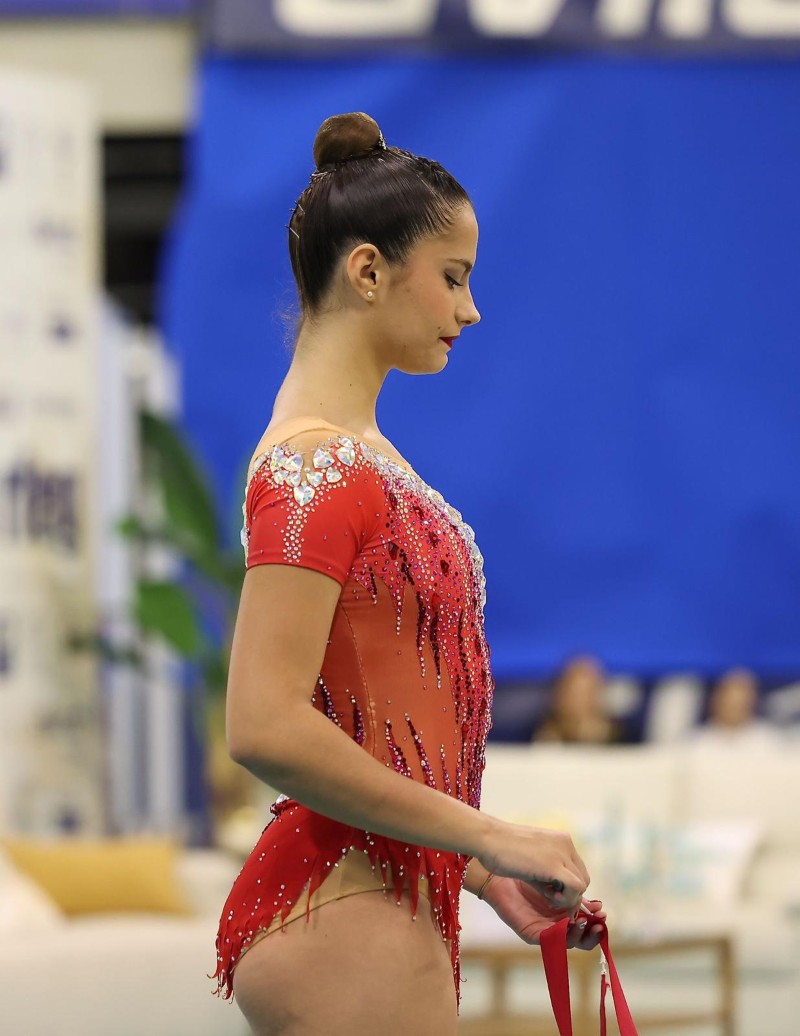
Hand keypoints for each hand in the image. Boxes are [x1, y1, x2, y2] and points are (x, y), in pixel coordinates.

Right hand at [477, 818, 589, 912]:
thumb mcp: (532, 859)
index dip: (568, 885)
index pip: (578, 868)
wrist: (487, 839)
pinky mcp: (554, 866)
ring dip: (566, 897)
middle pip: (583, 878)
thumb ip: (548, 872)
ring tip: (545, 894)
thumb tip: (559, 892)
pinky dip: (564, 899)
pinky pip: (575, 890)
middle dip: (569, 893)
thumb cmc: (501, 849)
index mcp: (560, 839)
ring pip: (582, 885)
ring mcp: (561, 853)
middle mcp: (565, 843)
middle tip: (548, 895)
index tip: (551, 890)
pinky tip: (547, 896)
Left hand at [483, 877, 606, 949]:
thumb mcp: (553, 873)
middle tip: (600, 921)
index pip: (589, 917)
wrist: (497, 870)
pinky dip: (565, 935)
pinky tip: (570, 924)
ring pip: (572, 940)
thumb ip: (572, 886)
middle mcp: (559, 919)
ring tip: (584, 921)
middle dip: (595, 930)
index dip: (597, 916)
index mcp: (566, 905)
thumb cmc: (525, 866)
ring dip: (582, 934)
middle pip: (584, 933)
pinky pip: (554, 940)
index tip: (601, 909)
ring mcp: (547, 927)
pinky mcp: (534, 933)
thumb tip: (597, 901)